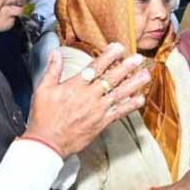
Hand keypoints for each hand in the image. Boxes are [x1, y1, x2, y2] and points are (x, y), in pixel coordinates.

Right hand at [26, 43, 149, 156]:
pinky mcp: (102, 123)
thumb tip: (55, 52)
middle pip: (112, 78)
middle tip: (139, 58)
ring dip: (134, 84)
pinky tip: (140, 99)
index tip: (119, 47)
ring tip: (146, 75)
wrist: (48, 142)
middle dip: (127, 67)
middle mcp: (90, 96)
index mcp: (75, 86)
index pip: (96, 66)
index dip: (109, 56)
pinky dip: (130, 105)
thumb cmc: (44, 117)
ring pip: (119, 94)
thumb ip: (52, 70)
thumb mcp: (43, 89)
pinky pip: (120, 112)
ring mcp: (98, 110)